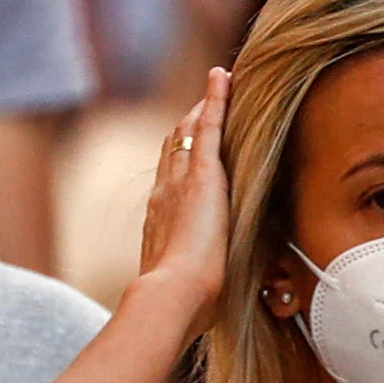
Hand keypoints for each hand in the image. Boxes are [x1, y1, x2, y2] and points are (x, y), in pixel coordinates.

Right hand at [135, 67, 232, 323]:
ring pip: (187, 133)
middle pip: (173, 150)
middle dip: (186, 127)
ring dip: (201, 110)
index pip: (169, 182)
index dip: (178, 162)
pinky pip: (209, 126)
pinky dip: (216, 99)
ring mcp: (180, 181)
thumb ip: (195, 284)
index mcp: (160, 222)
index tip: (187, 151)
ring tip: (216, 88)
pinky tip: (223, 77)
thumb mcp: (188, 288)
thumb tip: (209, 301)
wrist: (171, 297)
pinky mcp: (203, 174)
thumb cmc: (184, 305)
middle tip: (201, 107)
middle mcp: (163, 194)